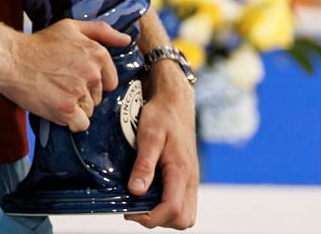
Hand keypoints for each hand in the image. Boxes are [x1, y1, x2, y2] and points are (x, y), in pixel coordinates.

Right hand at [0, 20, 128, 130]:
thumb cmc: (39, 43)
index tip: (73, 75)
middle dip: (83, 94)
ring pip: (89, 111)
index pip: (109, 81)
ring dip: (75, 108)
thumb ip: (102, 31)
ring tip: (55, 93)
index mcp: (97, 53)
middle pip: (98, 98)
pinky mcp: (66, 109)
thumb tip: (127, 40)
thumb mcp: (71, 28)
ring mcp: (79, 92)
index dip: (92, 82)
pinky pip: (80, 125)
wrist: (10, 58)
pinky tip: (55, 107)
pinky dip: (69, 121)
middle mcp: (92, 73)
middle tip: (60, 83)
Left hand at [127, 64, 198, 228]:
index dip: (151, 218)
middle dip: (159, 220)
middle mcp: (190, 180)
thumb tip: (136, 192)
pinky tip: (149, 193)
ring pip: (185, 214)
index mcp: (181, 171)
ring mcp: (191, 180)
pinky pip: (183, 202)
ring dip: (164, 215)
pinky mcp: (187, 177)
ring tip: (140, 202)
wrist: (175, 100)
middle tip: (136, 208)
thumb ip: (144, 165)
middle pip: (183, 219)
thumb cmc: (161, 115)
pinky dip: (168, 206)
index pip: (173, 210)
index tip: (130, 212)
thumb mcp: (149, 136)